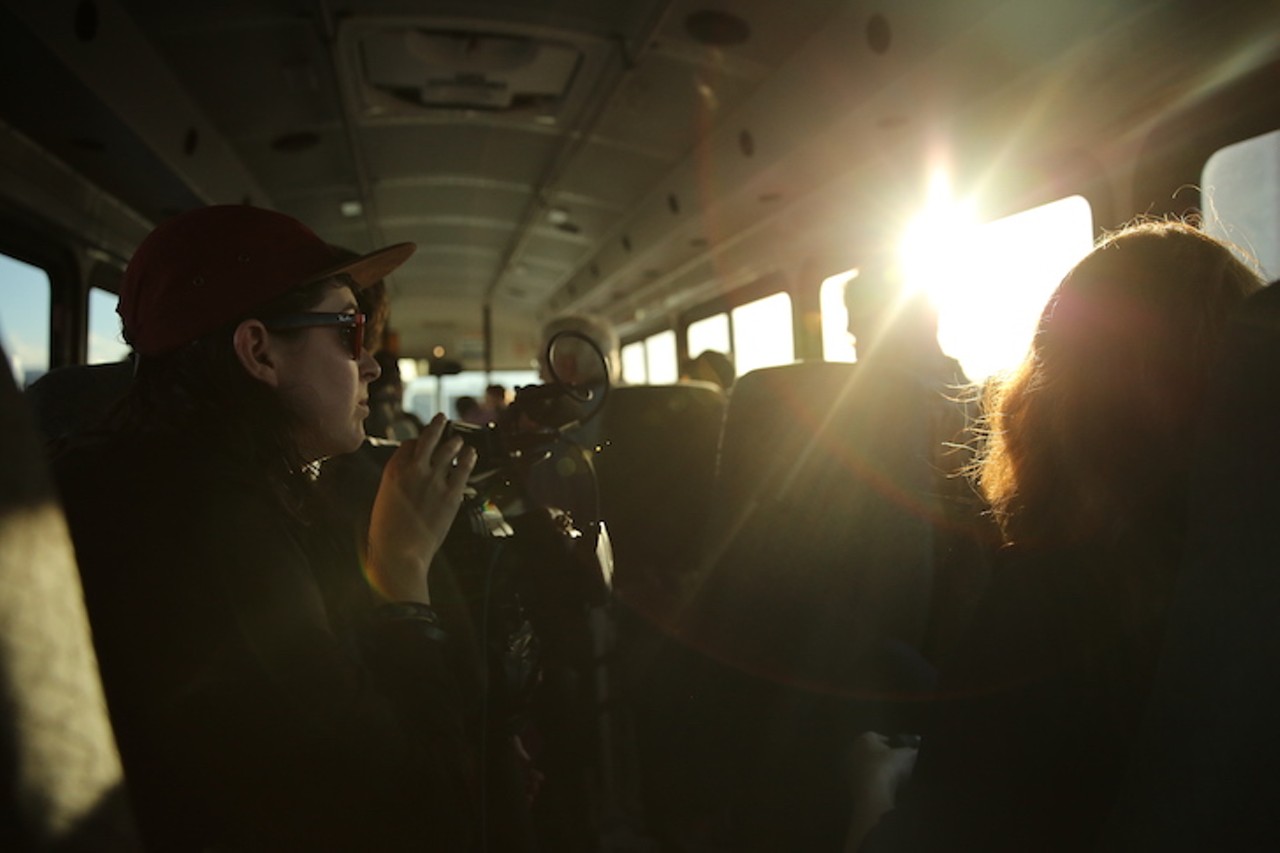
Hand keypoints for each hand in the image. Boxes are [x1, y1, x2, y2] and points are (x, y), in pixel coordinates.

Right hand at [366, 414, 475, 603]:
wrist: (398, 554)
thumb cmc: (386, 534)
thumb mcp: (383, 501)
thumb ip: (397, 485)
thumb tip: (407, 479)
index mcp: (393, 472)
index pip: (408, 445)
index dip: (417, 441)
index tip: (421, 441)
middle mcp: (414, 470)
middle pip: (428, 438)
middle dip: (436, 425)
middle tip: (442, 418)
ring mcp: (434, 481)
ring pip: (448, 450)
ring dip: (454, 442)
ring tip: (459, 440)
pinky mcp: (451, 495)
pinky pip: (462, 469)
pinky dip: (468, 458)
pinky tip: (471, 454)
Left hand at [845, 731, 918, 851]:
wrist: (872, 792)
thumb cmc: (888, 766)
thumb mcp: (906, 755)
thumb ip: (910, 750)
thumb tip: (915, 749)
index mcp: (864, 738)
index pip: (879, 737)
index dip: (892, 745)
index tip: (902, 752)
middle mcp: (853, 749)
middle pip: (870, 751)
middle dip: (882, 757)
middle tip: (897, 765)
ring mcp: (849, 768)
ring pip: (867, 767)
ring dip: (877, 771)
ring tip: (893, 779)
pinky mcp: (850, 784)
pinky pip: (865, 781)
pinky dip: (873, 783)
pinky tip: (884, 789)